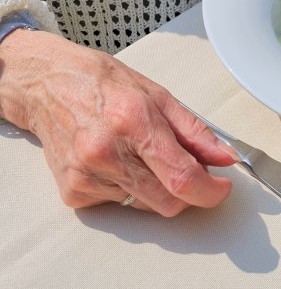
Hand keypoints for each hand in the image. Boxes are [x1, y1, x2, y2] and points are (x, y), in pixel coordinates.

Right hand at [0, 30, 236, 215]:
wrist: (47, 86)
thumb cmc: (102, 83)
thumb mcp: (156, 93)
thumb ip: (193, 130)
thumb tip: (225, 156)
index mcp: (134, 120)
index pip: (181, 176)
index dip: (209, 191)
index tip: (221, 189)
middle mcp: (107, 151)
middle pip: (167, 200)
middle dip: (188, 192)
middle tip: (190, 170)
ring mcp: (87, 175)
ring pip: (145, 205)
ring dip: (157, 187)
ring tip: (141, 153)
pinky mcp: (73, 192)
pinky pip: (118, 204)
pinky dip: (128, 188)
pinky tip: (116, 160)